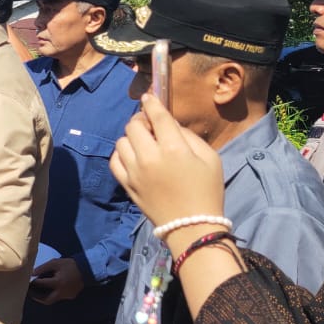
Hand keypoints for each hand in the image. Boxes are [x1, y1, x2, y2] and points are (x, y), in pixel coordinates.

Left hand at [28, 257, 83, 304]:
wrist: (87, 269)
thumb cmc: (70, 265)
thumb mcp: (55, 263)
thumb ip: (43, 268)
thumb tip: (32, 274)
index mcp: (58, 282)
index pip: (42, 284)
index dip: (33, 282)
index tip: (27, 281)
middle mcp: (62, 292)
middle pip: (46, 300)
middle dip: (37, 297)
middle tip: (29, 293)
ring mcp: (67, 296)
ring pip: (52, 299)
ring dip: (44, 297)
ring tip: (36, 291)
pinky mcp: (71, 296)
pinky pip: (58, 297)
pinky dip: (52, 294)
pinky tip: (48, 290)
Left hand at [111, 94, 224, 230]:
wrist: (191, 226)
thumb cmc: (207, 190)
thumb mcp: (210, 158)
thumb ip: (188, 136)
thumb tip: (169, 125)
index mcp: (173, 149)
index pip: (157, 116)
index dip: (152, 103)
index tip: (149, 97)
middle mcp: (149, 157)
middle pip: (134, 125)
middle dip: (142, 121)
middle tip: (151, 125)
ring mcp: (134, 172)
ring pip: (121, 141)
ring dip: (132, 137)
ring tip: (144, 143)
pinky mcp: (126, 184)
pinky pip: (114, 160)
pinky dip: (121, 154)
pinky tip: (133, 156)